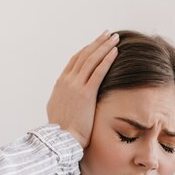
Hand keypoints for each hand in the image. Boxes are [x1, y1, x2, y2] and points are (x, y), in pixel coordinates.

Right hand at [46, 30, 119, 147]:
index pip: (75, 61)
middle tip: (108, 34)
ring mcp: (76, 86)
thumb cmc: (61, 132)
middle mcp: (67, 81)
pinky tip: (115, 52)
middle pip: (84, 56)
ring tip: (114, 38)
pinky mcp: (86, 94)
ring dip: (104, 47)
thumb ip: (64, 100)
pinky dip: (107, 60)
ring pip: (91, 60)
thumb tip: (69, 99)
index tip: (96, 43)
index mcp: (60, 84)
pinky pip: (98, 72)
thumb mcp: (58, 111)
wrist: (60, 141)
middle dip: (97, 43)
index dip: (87, 50)